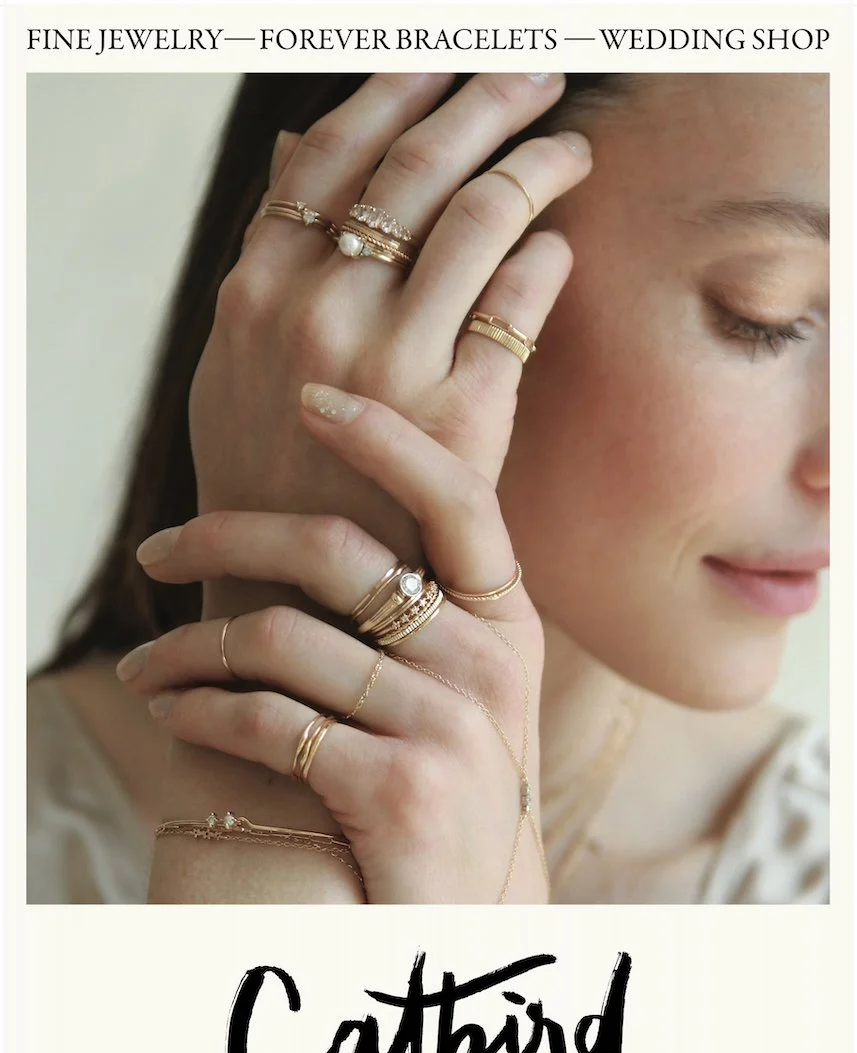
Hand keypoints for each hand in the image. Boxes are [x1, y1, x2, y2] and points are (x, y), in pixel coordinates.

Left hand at [124, 393, 547, 903]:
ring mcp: (447, 726)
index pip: (458, 496)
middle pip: (334, 553)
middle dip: (220, 537)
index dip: (385, 437)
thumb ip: (425, 613)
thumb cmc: (452, 789)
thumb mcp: (470, 692)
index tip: (311, 403)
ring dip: (185, 651)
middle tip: (152, 556)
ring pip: (279, 640)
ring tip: (144, 670)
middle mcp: (487, 663)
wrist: (472, 916)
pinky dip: (199, 715)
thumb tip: (318, 532)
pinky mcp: (396, 789)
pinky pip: (266, 722)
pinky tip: (176, 719)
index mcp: (508, 624)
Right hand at [189, 72, 590, 615]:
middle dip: (486, 99)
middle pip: (417, 165)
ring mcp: (393, 360)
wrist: (289, 596)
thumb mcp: (234, 364)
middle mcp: (321, 310)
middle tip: (534, 73)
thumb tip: (298, 145)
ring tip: (570, 151)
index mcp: (259, 290)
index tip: (441, 61)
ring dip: (539, 163)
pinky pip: (521, 304)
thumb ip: (271, 256)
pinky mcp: (460, 415)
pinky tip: (559, 252)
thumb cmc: (263, 480)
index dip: (397, 91)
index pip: (334, 152)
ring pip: (483, 215)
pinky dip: (548, 262)